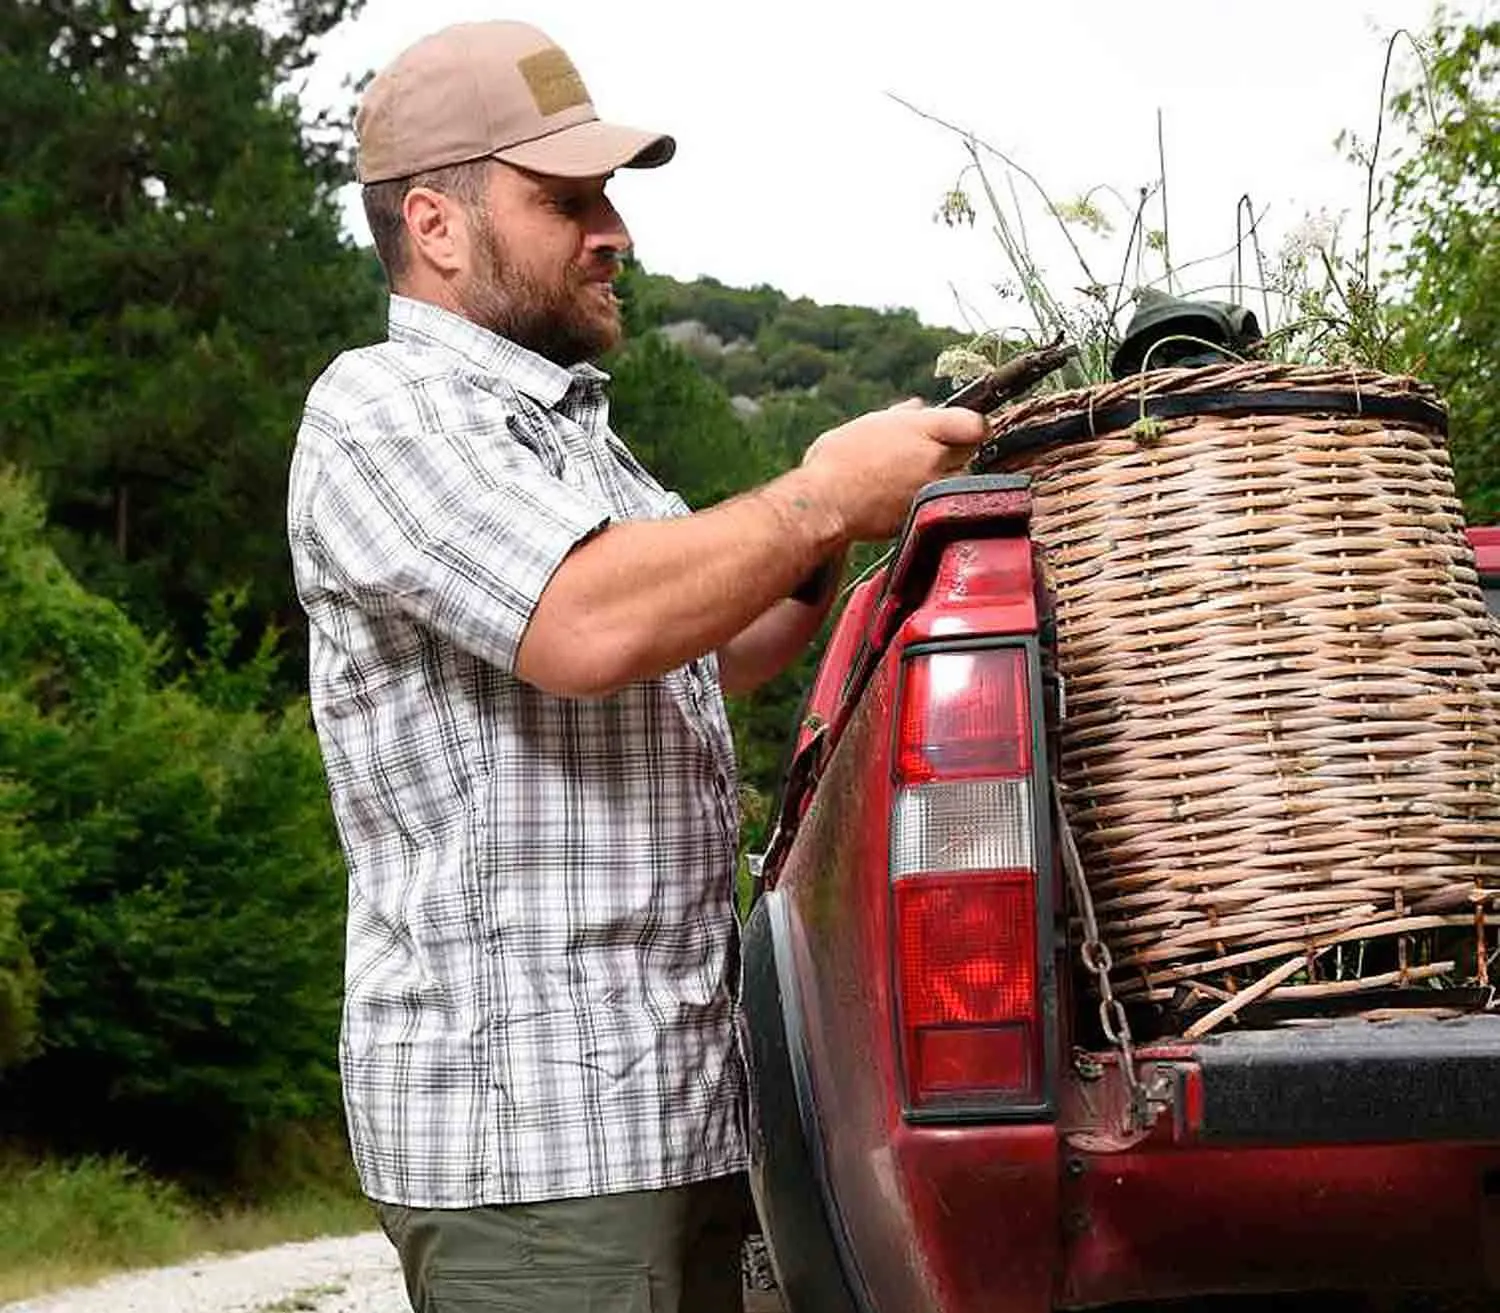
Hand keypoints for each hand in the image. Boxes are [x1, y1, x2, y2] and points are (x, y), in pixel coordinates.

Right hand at [800, 399, 986, 540]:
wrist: (824, 503)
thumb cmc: (836, 462)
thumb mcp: (865, 425)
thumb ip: (899, 416)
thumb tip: (917, 407)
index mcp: (920, 427)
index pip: (974, 423)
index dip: (975, 426)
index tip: (969, 430)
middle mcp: (933, 456)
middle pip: (970, 452)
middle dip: (957, 451)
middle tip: (933, 455)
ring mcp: (932, 487)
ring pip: (959, 480)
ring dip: (948, 478)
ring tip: (916, 479)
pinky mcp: (925, 513)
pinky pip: (941, 502)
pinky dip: (931, 499)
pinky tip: (905, 497)